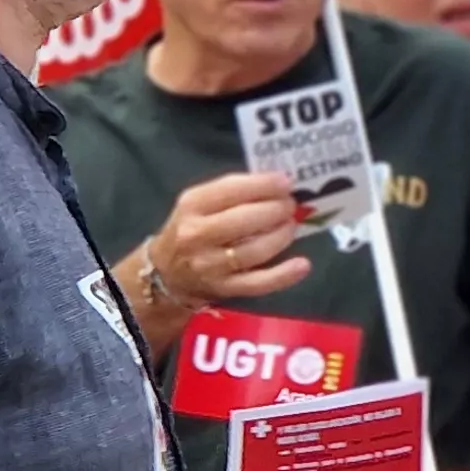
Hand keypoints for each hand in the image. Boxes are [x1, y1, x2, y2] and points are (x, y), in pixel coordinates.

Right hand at [147, 171, 314, 305]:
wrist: (166, 273)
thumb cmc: (191, 229)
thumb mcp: (199, 203)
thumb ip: (233, 191)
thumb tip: (278, 183)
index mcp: (193, 205)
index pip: (232, 190)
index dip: (264, 185)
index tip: (286, 182)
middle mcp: (197, 235)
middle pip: (246, 220)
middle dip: (276, 210)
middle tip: (291, 206)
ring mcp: (210, 265)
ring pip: (255, 250)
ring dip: (281, 236)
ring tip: (291, 226)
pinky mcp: (224, 288)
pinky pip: (258, 283)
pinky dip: (283, 274)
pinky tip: (302, 265)